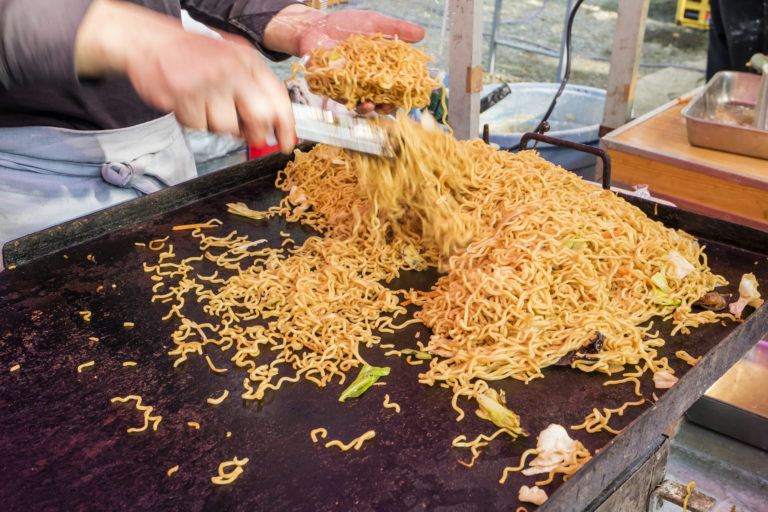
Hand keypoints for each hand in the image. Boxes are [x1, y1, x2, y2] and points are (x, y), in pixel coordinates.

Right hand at [75, 0, 294, 152]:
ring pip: (227, 128)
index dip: (286, 126)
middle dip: (254, 132)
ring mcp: (207, 82)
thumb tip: (273, 126)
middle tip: (245, 132)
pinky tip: (189, 103)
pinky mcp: (184, 94)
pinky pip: (199, 126)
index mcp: (247, 60)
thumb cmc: (193, 56)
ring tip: (205, 105)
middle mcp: (231, 69)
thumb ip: (254, 89)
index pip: (278, 99)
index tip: (287, 143)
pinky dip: (194, 121)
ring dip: (217, 125)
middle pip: (260, 118)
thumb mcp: (232, 61)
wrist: (149, 41)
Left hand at [264, 5, 424, 113]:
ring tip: (367, 105)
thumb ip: (396, 29)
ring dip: (363, 107)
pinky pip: (335, 96)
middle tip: (385, 107)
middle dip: (382, 107)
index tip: (407, 98)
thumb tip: (422, 34)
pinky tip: (345, 97)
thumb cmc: (346, 24)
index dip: (401, 95)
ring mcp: (345, 85)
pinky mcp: (328, 85)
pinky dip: (340, 97)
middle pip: (377, 101)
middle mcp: (363, 81)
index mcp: (377, 70)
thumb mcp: (375, 23)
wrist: (316, 23)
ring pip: (356, 103)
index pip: (393, 88)